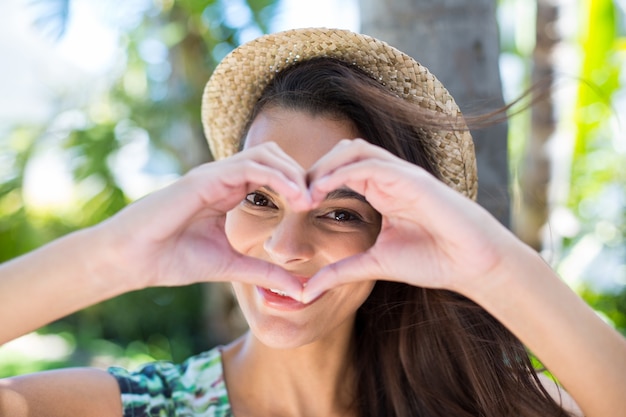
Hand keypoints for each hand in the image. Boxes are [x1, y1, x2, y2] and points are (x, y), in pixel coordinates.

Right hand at [95, 142, 310, 297]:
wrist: (132, 260)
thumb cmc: (172, 259)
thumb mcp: (230, 266)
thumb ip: (264, 272)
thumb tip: (300, 290)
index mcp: (229, 192)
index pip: (272, 174)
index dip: (297, 185)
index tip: (318, 207)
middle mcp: (223, 178)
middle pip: (274, 157)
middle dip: (301, 174)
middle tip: (321, 198)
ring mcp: (213, 174)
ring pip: (265, 155)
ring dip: (293, 173)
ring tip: (310, 198)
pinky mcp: (205, 178)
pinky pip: (249, 166)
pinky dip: (277, 176)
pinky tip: (295, 198)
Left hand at [302, 139, 516, 301]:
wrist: (472, 264)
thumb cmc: (432, 261)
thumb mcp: (374, 265)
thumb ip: (341, 272)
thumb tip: (306, 292)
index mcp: (381, 192)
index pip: (339, 172)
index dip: (314, 183)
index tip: (293, 205)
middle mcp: (389, 177)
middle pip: (342, 153)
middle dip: (314, 169)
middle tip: (292, 195)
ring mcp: (401, 174)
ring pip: (354, 150)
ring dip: (325, 166)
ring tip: (305, 192)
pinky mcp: (412, 178)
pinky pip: (371, 164)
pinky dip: (343, 172)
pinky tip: (323, 190)